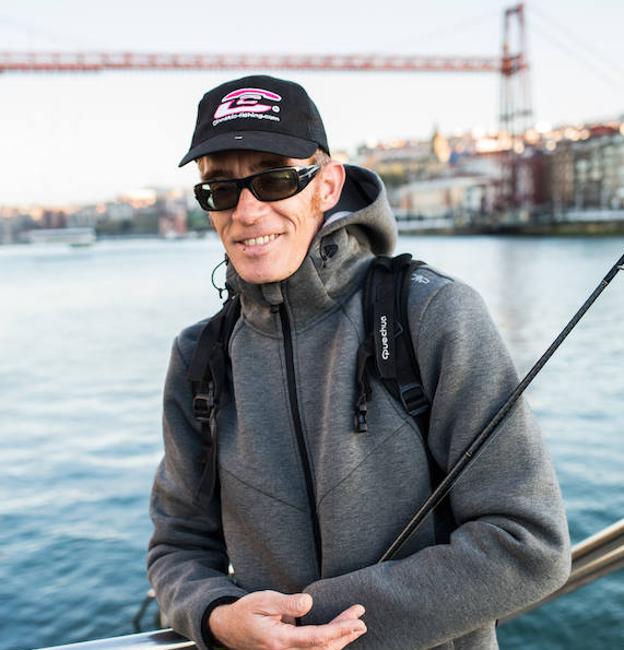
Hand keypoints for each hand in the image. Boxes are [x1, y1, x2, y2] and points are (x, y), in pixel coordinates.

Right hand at [208, 590, 366, 648]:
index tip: (355, 621)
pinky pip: (314, 649)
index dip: (339, 630)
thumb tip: (309, 602)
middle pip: (323, 647)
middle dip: (345, 633)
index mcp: (280, 641)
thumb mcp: (264, 600)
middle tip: (361, 619)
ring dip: (340, 638)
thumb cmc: (246, 611)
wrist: (228, 627)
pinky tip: (340, 632)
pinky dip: (330, 641)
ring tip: (356, 624)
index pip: (317, 638)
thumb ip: (287, 603)